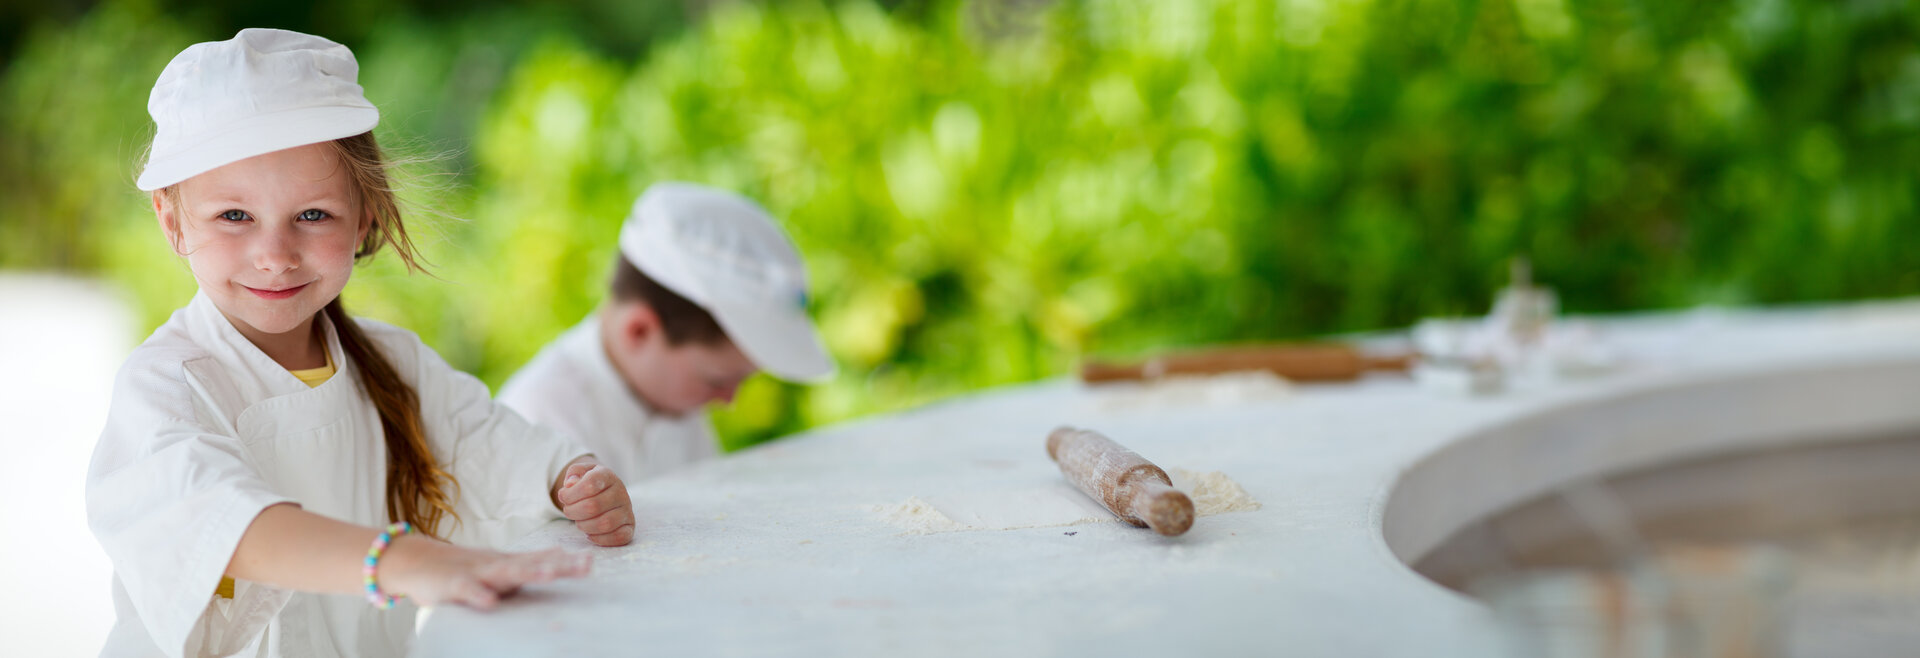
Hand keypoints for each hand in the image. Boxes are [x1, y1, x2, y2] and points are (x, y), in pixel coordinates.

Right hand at [378, 537, 590, 609]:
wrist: (416, 560)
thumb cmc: (464, 567)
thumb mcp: (499, 563)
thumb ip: (529, 562)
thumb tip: (562, 555)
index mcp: (508, 563)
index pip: (542, 560)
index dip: (567, 562)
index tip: (591, 562)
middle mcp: (496, 565)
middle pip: (532, 564)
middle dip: (559, 566)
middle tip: (585, 566)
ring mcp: (475, 573)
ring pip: (505, 572)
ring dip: (528, 572)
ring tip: (551, 574)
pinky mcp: (452, 584)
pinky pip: (467, 591)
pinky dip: (478, 595)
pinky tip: (490, 602)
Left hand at [555, 460, 635, 545]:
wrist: (607, 492)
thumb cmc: (589, 483)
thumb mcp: (580, 472)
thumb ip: (574, 472)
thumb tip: (570, 484)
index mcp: (608, 476)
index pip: (590, 484)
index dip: (571, 494)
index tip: (563, 497)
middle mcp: (621, 492)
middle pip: (594, 506)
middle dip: (573, 512)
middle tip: (568, 511)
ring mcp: (627, 510)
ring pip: (605, 524)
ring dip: (584, 526)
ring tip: (579, 522)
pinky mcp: (629, 526)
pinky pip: (619, 537)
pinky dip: (600, 539)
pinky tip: (590, 534)